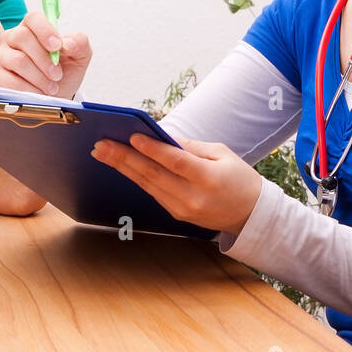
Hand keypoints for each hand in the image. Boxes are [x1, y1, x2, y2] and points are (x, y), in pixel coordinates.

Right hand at [0, 11, 90, 99]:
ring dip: (38, 77)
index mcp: (33, 27)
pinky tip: (38, 94)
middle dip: (43, 59)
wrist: (54, 96)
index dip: (45, 30)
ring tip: (51, 87)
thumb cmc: (64, 72)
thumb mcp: (79, 57)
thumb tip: (68, 43)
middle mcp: (13, 37)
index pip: (33, 18)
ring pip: (17, 60)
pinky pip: (9, 81)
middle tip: (57, 75)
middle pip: (22, 37)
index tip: (58, 46)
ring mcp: (2, 55)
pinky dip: (28, 90)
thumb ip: (79, 43)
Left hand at [90, 135, 262, 235]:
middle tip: (101, 144)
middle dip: (124, 158)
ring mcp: (182, 209)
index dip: (152, 149)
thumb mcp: (222, 154)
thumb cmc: (239, 179)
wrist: (250, 215)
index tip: (131, 136)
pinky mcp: (176, 214)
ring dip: (122, 168)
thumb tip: (162, 136)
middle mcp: (193, 197)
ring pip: (147, 185)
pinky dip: (135, 177)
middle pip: (153, 175)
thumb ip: (191, 147)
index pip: (175, 162)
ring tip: (102, 153)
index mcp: (208, 179)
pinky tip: (121, 165)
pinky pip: (152, 193)